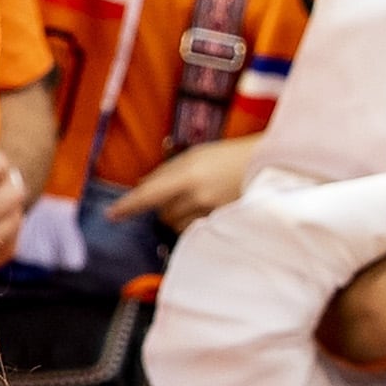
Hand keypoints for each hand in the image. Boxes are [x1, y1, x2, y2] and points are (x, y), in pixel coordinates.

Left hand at [112, 133, 268, 229]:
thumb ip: (168, 171)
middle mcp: (198, 196)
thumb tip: (142, 186)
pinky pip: (197, 230)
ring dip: (178, 217)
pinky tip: (206, 210)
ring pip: (178, 225)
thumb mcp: (197, 155)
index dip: (128, 206)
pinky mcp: (224, 224)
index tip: (112, 215)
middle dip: (162, 208)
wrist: (273, 165)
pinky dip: (194, 222)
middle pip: (163, 214)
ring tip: (194, 201)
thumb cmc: (232, 156)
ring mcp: (213, 213)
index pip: (149, 195)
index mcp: (189, 174)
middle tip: (176, 195)